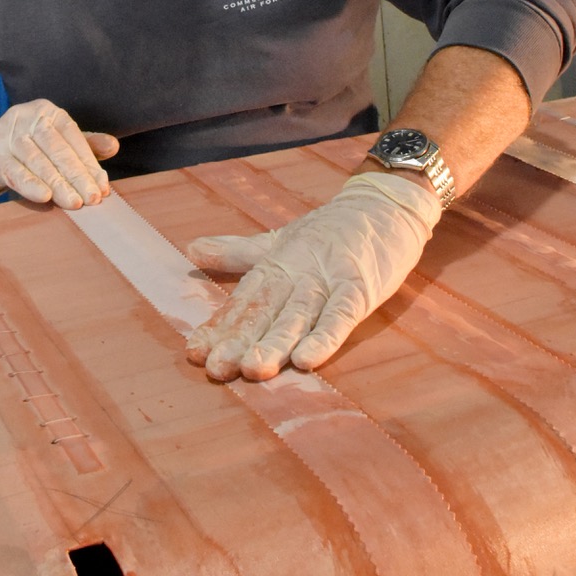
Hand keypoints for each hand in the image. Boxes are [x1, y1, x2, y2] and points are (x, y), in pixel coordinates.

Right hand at [0, 99, 118, 207]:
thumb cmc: (26, 149)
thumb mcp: (56, 142)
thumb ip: (85, 145)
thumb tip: (114, 146)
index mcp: (47, 111)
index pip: (73, 137)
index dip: (89, 163)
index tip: (102, 187)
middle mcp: (26, 117)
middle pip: (57, 149)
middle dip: (77, 176)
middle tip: (92, 199)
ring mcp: (6, 134)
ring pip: (37, 161)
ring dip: (58, 184)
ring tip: (74, 203)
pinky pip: (14, 171)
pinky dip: (30, 184)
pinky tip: (45, 197)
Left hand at [184, 173, 440, 381]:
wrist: (384, 206)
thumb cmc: (329, 232)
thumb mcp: (280, 241)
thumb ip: (237, 253)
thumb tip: (190, 249)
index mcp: (275, 266)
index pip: (243, 301)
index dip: (219, 327)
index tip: (194, 352)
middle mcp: (296, 274)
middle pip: (265, 312)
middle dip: (239, 342)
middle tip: (216, 369)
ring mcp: (328, 280)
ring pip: (297, 316)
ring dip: (275, 343)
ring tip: (253, 369)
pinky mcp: (360, 287)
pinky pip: (340, 316)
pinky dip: (324, 337)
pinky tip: (306, 360)